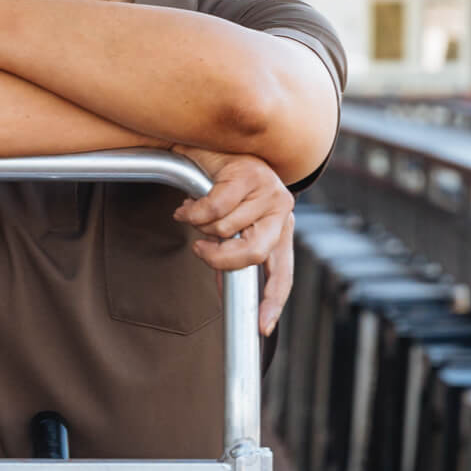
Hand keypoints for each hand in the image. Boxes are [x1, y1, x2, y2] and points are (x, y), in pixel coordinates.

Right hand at [171, 146, 294, 335]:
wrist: (208, 143)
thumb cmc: (217, 186)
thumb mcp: (229, 223)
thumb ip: (230, 251)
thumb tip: (222, 286)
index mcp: (281, 228)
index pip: (283, 272)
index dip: (272, 301)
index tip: (261, 326)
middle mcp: (282, 210)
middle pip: (254, 254)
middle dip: (220, 257)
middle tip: (200, 249)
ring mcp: (269, 190)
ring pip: (225, 229)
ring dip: (200, 225)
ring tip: (195, 210)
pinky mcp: (249, 174)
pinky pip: (213, 209)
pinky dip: (192, 212)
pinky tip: (187, 204)